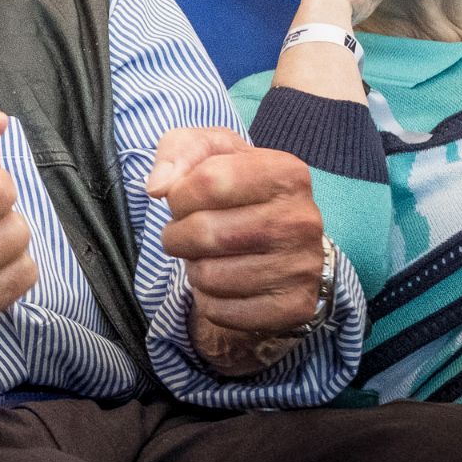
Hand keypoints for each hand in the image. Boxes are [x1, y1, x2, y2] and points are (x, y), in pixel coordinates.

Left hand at [151, 127, 325, 356]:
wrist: (276, 245)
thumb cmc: (234, 192)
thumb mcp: (208, 154)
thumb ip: (179, 150)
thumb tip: (158, 187)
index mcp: (287, 173)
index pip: (210, 180)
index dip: (180, 194)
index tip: (183, 200)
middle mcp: (303, 220)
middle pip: (206, 231)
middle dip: (178, 234)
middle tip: (184, 233)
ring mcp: (303, 268)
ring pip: (210, 275)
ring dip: (193, 267)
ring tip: (208, 256)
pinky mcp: (293, 307)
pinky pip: (222, 310)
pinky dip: (208, 299)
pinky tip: (225, 282)